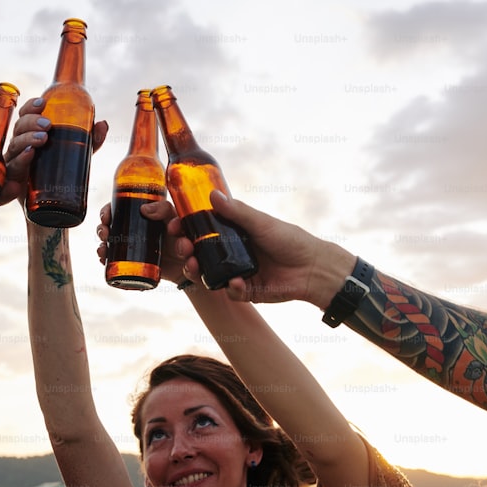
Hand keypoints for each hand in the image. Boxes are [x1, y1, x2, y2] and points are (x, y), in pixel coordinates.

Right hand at [2, 97, 108, 205]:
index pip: (25, 116)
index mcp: (30, 136)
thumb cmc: (60, 174)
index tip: (43, 102)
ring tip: (42, 139)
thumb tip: (103, 124)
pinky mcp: (12, 183)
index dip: (31, 107)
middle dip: (31, 123)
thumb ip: (90, 140)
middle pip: (19, 128)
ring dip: (26, 140)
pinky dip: (19, 162)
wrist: (50, 209)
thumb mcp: (78, 155)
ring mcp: (14, 164)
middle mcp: (19, 147)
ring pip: (14, 147)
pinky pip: (11, 170)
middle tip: (48, 125)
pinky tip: (28, 155)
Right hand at [96, 199, 185, 283]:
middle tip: (104, 233)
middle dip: (102, 229)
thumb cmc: (185, 236)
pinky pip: (117, 264)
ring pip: (110, 245)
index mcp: (144, 216)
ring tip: (103, 251)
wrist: (193, 264)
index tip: (105, 217)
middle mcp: (136, 231)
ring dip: (103, 247)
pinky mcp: (136, 265)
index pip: (119, 208)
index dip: (108, 211)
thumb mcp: (176, 217)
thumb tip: (145, 210)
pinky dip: (108, 263)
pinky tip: (104, 261)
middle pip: (110, 227)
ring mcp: (135, 248)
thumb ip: (164, 210)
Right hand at [166, 191, 353, 305]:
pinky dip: (231, 288)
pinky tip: (237, 282)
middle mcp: (231, 253)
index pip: (201, 231)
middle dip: (186, 251)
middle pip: (199, 253)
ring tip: (196, 266)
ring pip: (208, 275)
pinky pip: (230, 292)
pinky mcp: (246, 291)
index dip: (185, 229)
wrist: (312, 268)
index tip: (173, 225)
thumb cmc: (289, 239)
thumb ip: (236, 212)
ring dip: (199, 271)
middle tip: (183, 248)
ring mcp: (236, 272)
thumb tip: (211, 195)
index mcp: (232, 233)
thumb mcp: (260, 222)